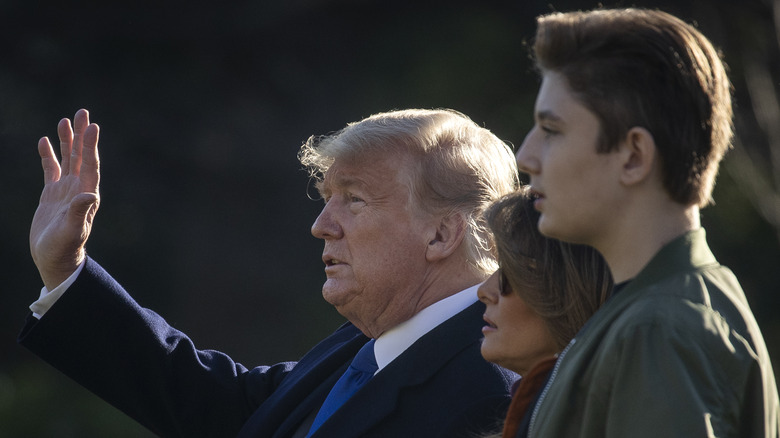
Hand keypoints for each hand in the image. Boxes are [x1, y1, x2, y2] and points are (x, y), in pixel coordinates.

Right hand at [30, 109, 100, 289]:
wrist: (54, 258)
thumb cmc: (64, 247)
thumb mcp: (72, 230)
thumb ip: (80, 212)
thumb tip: (90, 194)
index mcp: (87, 194)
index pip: (91, 164)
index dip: (91, 145)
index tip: (93, 126)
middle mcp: (79, 188)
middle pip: (81, 156)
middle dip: (82, 135)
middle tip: (83, 112)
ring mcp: (65, 190)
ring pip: (67, 159)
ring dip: (67, 141)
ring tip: (66, 120)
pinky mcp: (52, 195)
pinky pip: (51, 170)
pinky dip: (49, 155)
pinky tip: (45, 141)